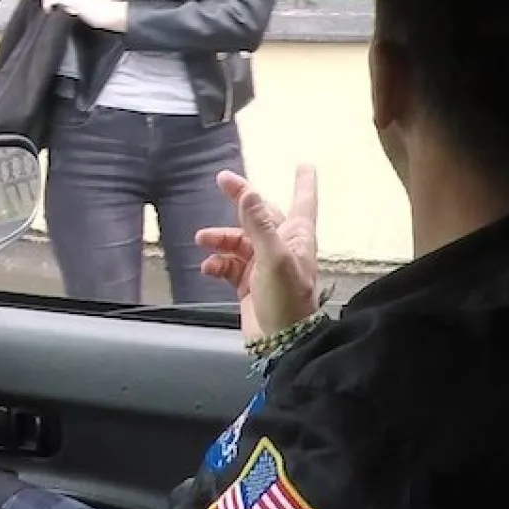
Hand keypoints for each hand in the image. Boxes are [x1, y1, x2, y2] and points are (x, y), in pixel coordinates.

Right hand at [195, 164, 319, 342]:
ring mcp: (263, 266)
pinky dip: (217, 264)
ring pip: (239, 241)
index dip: (304, 183)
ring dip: (221, 238)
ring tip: (203, 239)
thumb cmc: (287, 300)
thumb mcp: (274, 258)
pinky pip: (229, 266)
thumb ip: (259, 224)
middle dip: (242, 199)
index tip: (304, 164)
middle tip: (222, 180)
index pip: (303, 202)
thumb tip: (249, 192)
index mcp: (296, 237)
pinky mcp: (248, 285)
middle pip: (260, 215)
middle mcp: (281, 247)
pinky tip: (209, 268)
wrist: (281, 344)